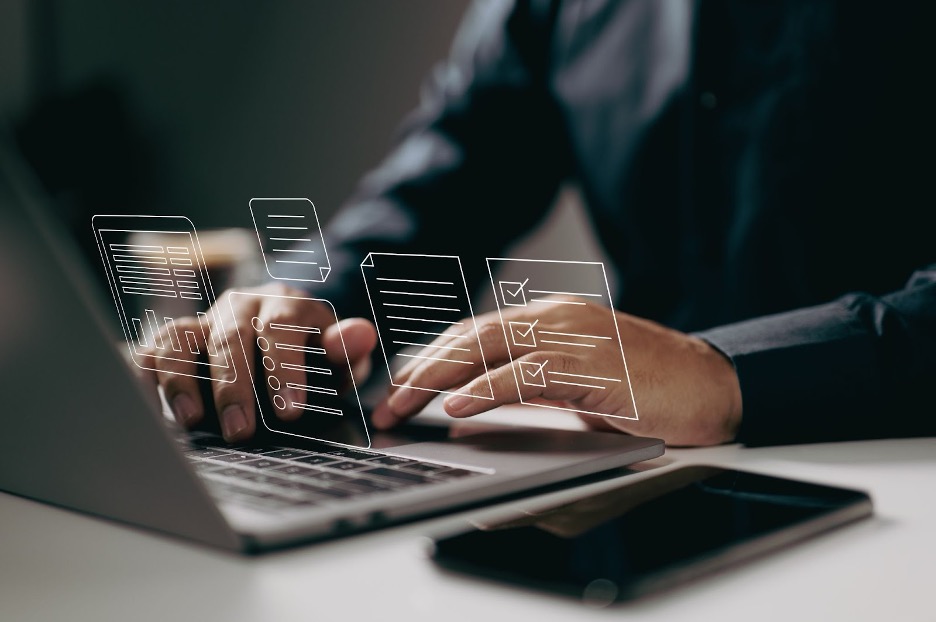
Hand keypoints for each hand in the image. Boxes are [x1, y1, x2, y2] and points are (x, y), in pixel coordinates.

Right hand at [143, 282, 376, 441]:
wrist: (282, 335)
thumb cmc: (311, 356)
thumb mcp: (337, 355)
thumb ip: (347, 348)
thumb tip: (361, 334)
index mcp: (286, 305)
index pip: (282, 328)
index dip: (285, 369)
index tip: (291, 412)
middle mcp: (241, 306)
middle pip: (231, 338)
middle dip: (234, 387)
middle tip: (241, 430)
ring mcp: (205, 320)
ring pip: (182, 338)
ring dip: (182, 379)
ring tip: (190, 419)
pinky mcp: (176, 339)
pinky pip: (152, 348)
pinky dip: (146, 373)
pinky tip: (149, 403)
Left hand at [371, 296, 740, 445]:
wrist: (713, 385)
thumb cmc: (646, 385)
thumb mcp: (575, 379)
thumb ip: (529, 383)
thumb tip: (476, 402)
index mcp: (550, 317)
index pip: (475, 331)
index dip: (431, 357)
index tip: (399, 384)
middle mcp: (557, 318)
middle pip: (472, 336)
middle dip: (423, 369)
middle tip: (388, 400)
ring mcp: (576, 337)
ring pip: (491, 348)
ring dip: (441, 379)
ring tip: (407, 403)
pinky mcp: (594, 366)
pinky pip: (529, 375)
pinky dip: (490, 389)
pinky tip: (461, 407)